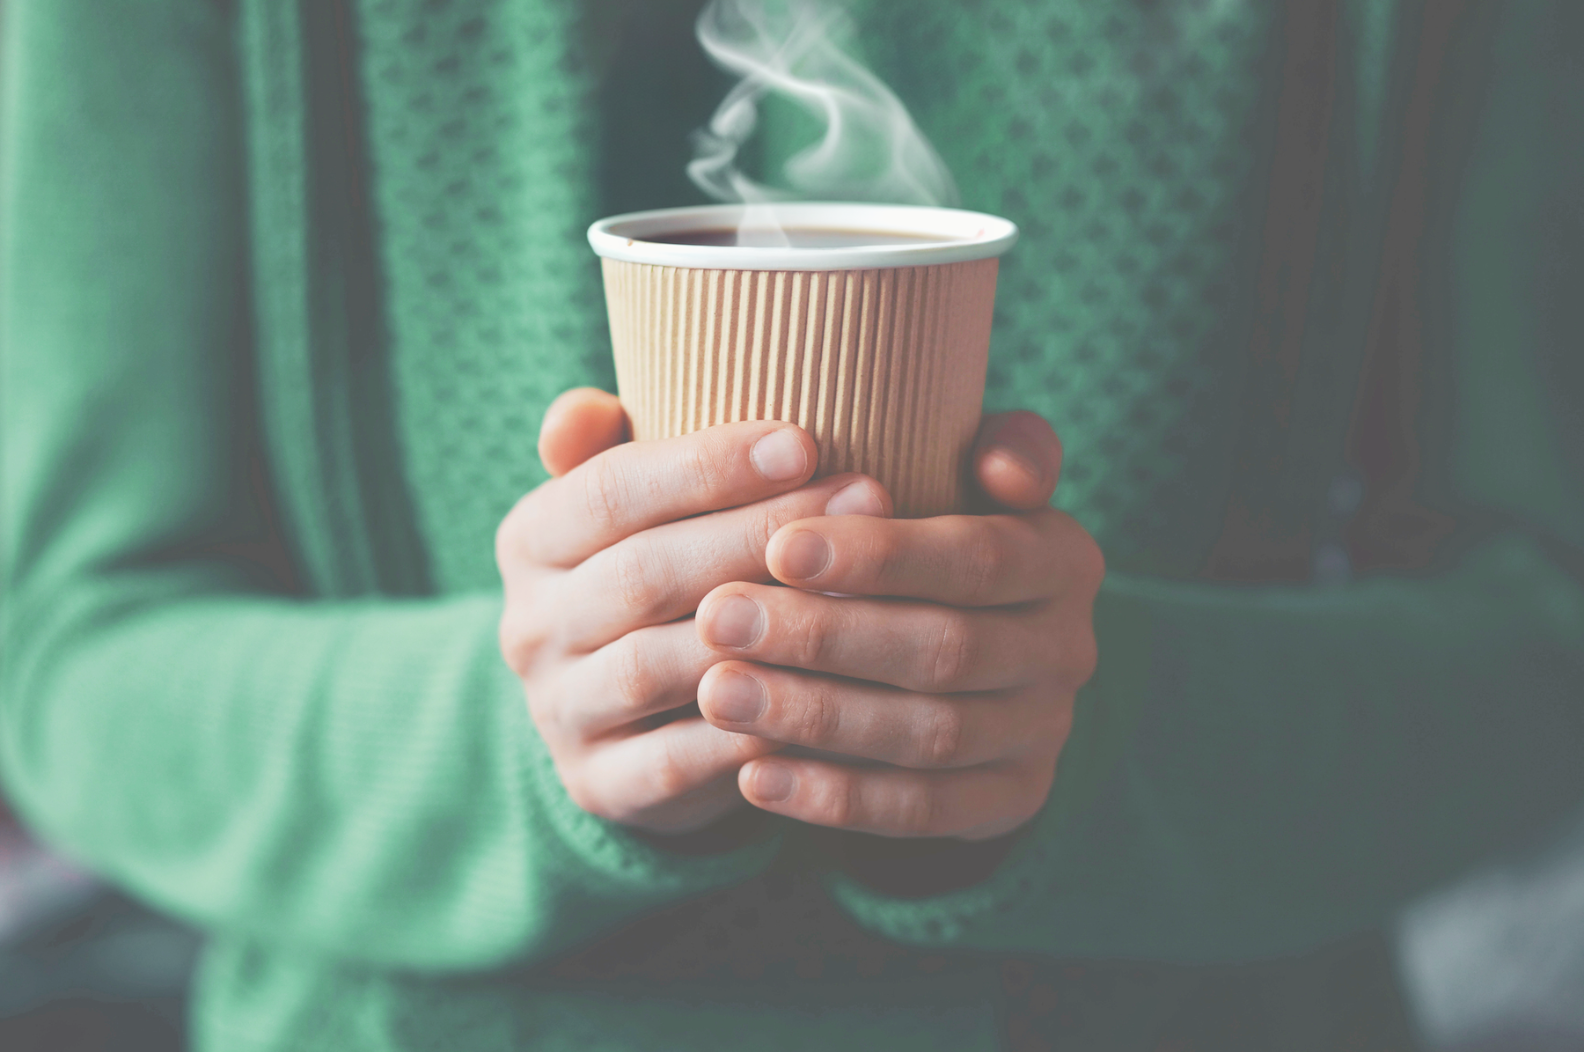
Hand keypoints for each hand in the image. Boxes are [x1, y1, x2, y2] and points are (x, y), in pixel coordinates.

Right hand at [496, 388, 893, 834]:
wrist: (626, 721)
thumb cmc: (659, 577)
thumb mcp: (633, 508)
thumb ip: (613, 452)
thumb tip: (586, 407)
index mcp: (531, 540)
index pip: (610, 490)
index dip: (708, 466)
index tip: (806, 442)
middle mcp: (529, 626)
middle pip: (644, 573)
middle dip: (760, 532)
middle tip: (867, 497)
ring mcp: (559, 711)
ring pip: (659, 665)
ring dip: (765, 628)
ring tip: (862, 591)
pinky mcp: (598, 785)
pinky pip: (679, 759)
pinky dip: (751, 726)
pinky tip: (832, 692)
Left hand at [695, 412, 1103, 840]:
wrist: (976, 656)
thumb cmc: (936, 541)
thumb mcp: (967, 480)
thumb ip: (993, 447)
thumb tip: (997, 465)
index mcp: (1065, 559)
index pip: (977, 558)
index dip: (879, 556)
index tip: (779, 547)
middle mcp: (1068, 650)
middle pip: (944, 650)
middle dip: (822, 636)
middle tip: (717, 618)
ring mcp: (1045, 734)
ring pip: (927, 736)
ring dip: (814, 718)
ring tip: (716, 692)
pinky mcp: (1011, 802)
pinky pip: (920, 812)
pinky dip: (833, 798)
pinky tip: (751, 777)